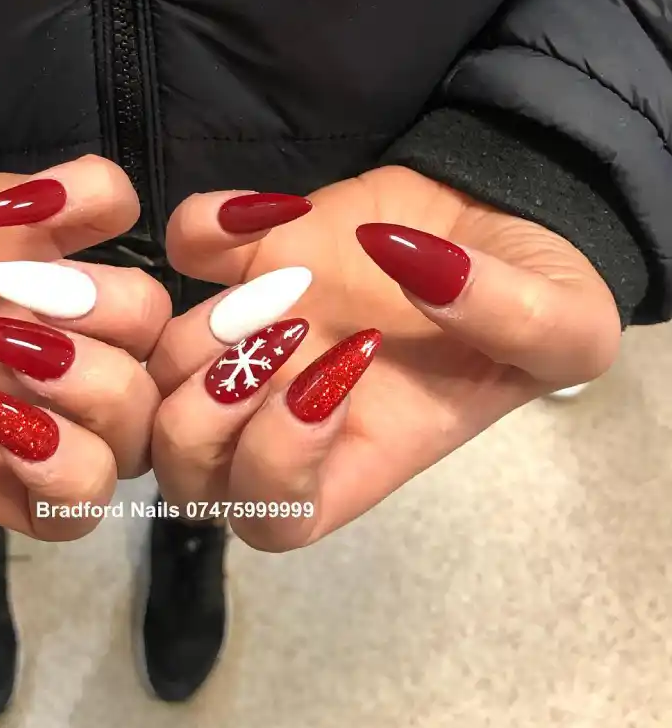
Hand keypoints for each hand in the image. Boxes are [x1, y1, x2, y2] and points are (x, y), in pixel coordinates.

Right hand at [0, 154, 170, 538]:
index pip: (75, 503)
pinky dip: (92, 196)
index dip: (69, 479)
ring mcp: (40, 297)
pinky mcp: (33, 217)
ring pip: (146, 321)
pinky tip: (22, 204)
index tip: (2, 422)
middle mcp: (22, 382)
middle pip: (135, 418)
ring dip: (99, 302)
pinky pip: (111, 205)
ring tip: (2, 275)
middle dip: (93, 386)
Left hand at [148, 167, 620, 549]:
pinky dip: (202, 229)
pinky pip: (180, 255)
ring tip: (290, 273)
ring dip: (204, 325)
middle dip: (207, 411)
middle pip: (184, 467)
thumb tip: (418, 273)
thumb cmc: (539, 290)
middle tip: (286, 338)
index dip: (272, 471)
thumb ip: (512, 318)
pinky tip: (268, 214)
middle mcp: (288, 407)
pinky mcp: (246, 260)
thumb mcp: (568, 325)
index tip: (331, 385)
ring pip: (159, 372)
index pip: (271, 519)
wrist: (508, 209)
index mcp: (359, 451)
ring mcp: (257, 334)